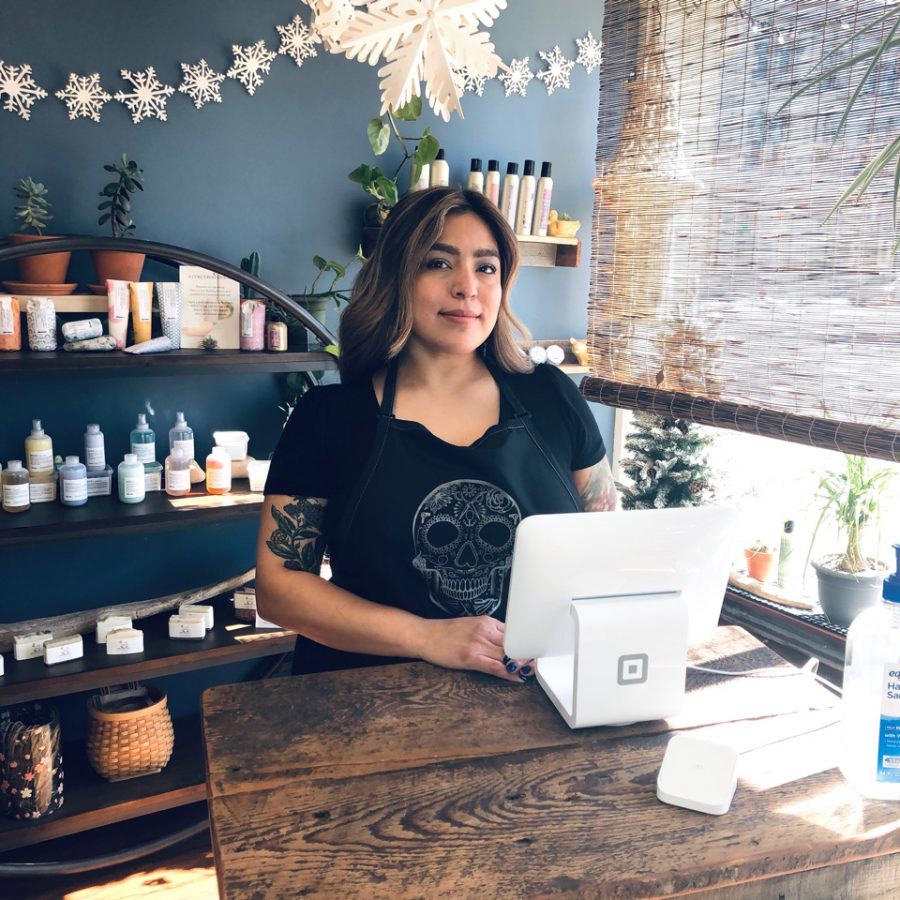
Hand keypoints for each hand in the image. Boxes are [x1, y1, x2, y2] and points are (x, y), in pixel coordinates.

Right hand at [419, 616, 533, 683]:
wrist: (425, 635)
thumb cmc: (446, 633)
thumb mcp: (471, 625)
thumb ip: (490, 633)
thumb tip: (508, 643)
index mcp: (486, 621)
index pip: (514, 633)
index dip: (526, 643)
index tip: (535, 650)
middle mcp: (484, 630)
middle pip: (514, 644)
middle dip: (527, 655)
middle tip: (538, 663)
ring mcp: (478, 644)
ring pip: (507, 656)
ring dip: (522, 666)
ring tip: (531, 672)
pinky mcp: (471, 657)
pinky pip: (496, 667)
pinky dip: (509, 673)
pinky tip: (517, 678)